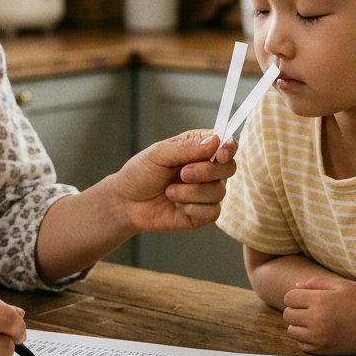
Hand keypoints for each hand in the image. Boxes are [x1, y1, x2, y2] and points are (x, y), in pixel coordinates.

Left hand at [106, 130, 237, 232]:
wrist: (126, 203)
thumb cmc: (140, 174)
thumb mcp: (159, 154)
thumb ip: (187, 147)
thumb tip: (216, 141)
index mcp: (198, 148)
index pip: (227, 144)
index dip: (229, 148)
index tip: (220, 154)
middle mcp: (206, 170)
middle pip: (229, 168)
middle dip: (207, 172)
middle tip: (183, 174)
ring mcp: (206, 193)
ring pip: (219, 192)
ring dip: (192, 193)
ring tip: (169, 192)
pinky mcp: (202, 214)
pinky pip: (212, 212)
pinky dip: (192, 209)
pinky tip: (177, 206)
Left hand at [282, 278, 355, 355]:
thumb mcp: (341, 286)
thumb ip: (317, 283)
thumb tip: (296, 287)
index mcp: (320, 300)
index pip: (289, 298)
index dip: (295, 297)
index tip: (305, 298)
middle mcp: (316, 319)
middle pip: (288, 315)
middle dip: (295, 310)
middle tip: (309, 309)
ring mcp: (319, 337)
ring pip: (291, 331)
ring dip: (298, 325)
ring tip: (312, 321)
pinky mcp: (323, 350)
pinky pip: (301, 345)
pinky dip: (305, 339)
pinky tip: (317, 332)